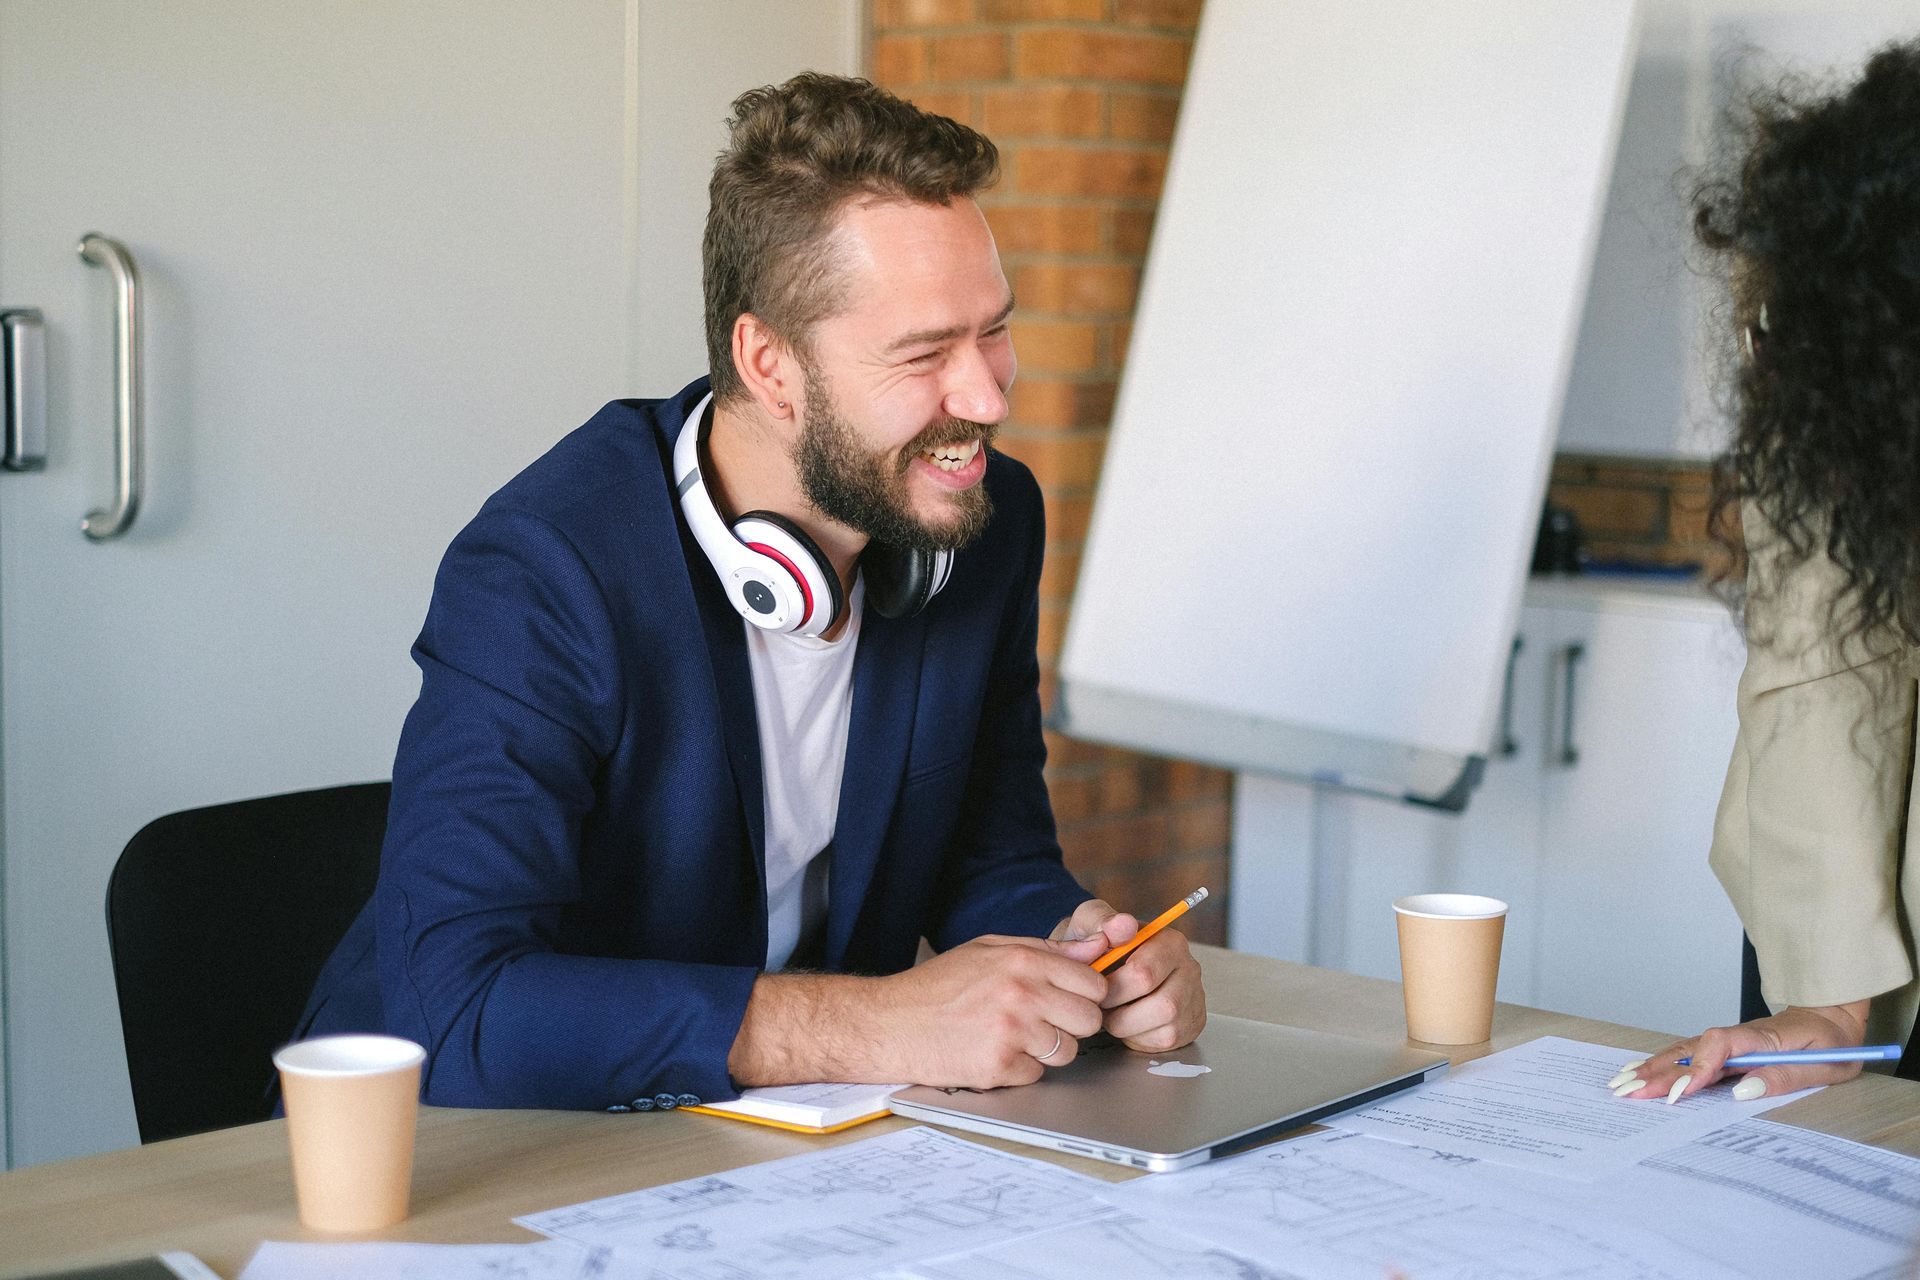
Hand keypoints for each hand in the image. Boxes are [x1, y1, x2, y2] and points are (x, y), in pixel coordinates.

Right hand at [872, 934, 1108, 1088]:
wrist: (890, 1023)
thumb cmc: (938, 986)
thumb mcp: (989, 949)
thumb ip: (1047, 949)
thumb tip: (1097, 948)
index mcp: (1023, 960)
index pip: (1094, 984)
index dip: (1086, 995)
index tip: (1070, 999)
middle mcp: (1022, 993)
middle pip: (1089, 1020)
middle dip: (1072, 1024)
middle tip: (1044, 1022)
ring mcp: (1012, 1032)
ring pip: (1067, 1051)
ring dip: (1046, 1050)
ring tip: (1013, 1037)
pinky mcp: (999, 1066)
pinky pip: (1037, 1074)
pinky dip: (1020, 1069)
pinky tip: (993, 1052)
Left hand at [1053, 898, 1206, 1052]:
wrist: (1101, 969)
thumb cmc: (1097, 947)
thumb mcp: (1090, 923)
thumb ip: (1100, 920)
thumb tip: (1123, 925)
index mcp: (1169, 941)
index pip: (1145, 973)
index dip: (1112, 988)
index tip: (1094, 986)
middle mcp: (1189, 968)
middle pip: (1163, 1004)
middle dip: (1122, 1010)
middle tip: (1100, 1005)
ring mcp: (1193, 998)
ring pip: (1166, 1026)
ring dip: (1128, 1026)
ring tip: (1111, 1013)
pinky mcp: (1190, 1023)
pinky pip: (1166, 1041)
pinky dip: (1139, 1037)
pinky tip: (1127, 1022)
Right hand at [1611, 1001, 1870, 1103]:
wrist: (1831, 1016)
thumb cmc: (1831, 1043)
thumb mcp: (1824, 1066)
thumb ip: (1783, 1076)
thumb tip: (1742, 1090)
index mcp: (1763, 1037)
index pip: (1719, 1045)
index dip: (1697, 1068)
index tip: (1681, 1093)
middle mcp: (1738, 1036)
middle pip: (1690, 1050)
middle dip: (1658, 1072)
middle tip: (1629, 1092)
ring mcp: (1728, 1041)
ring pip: (1683, 1051)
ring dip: (1652, 1067)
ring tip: (1621, 1083)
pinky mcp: (1725, 1049)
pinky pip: (1689, 1054)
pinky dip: (1662, 1062)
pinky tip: (1640, 1070)